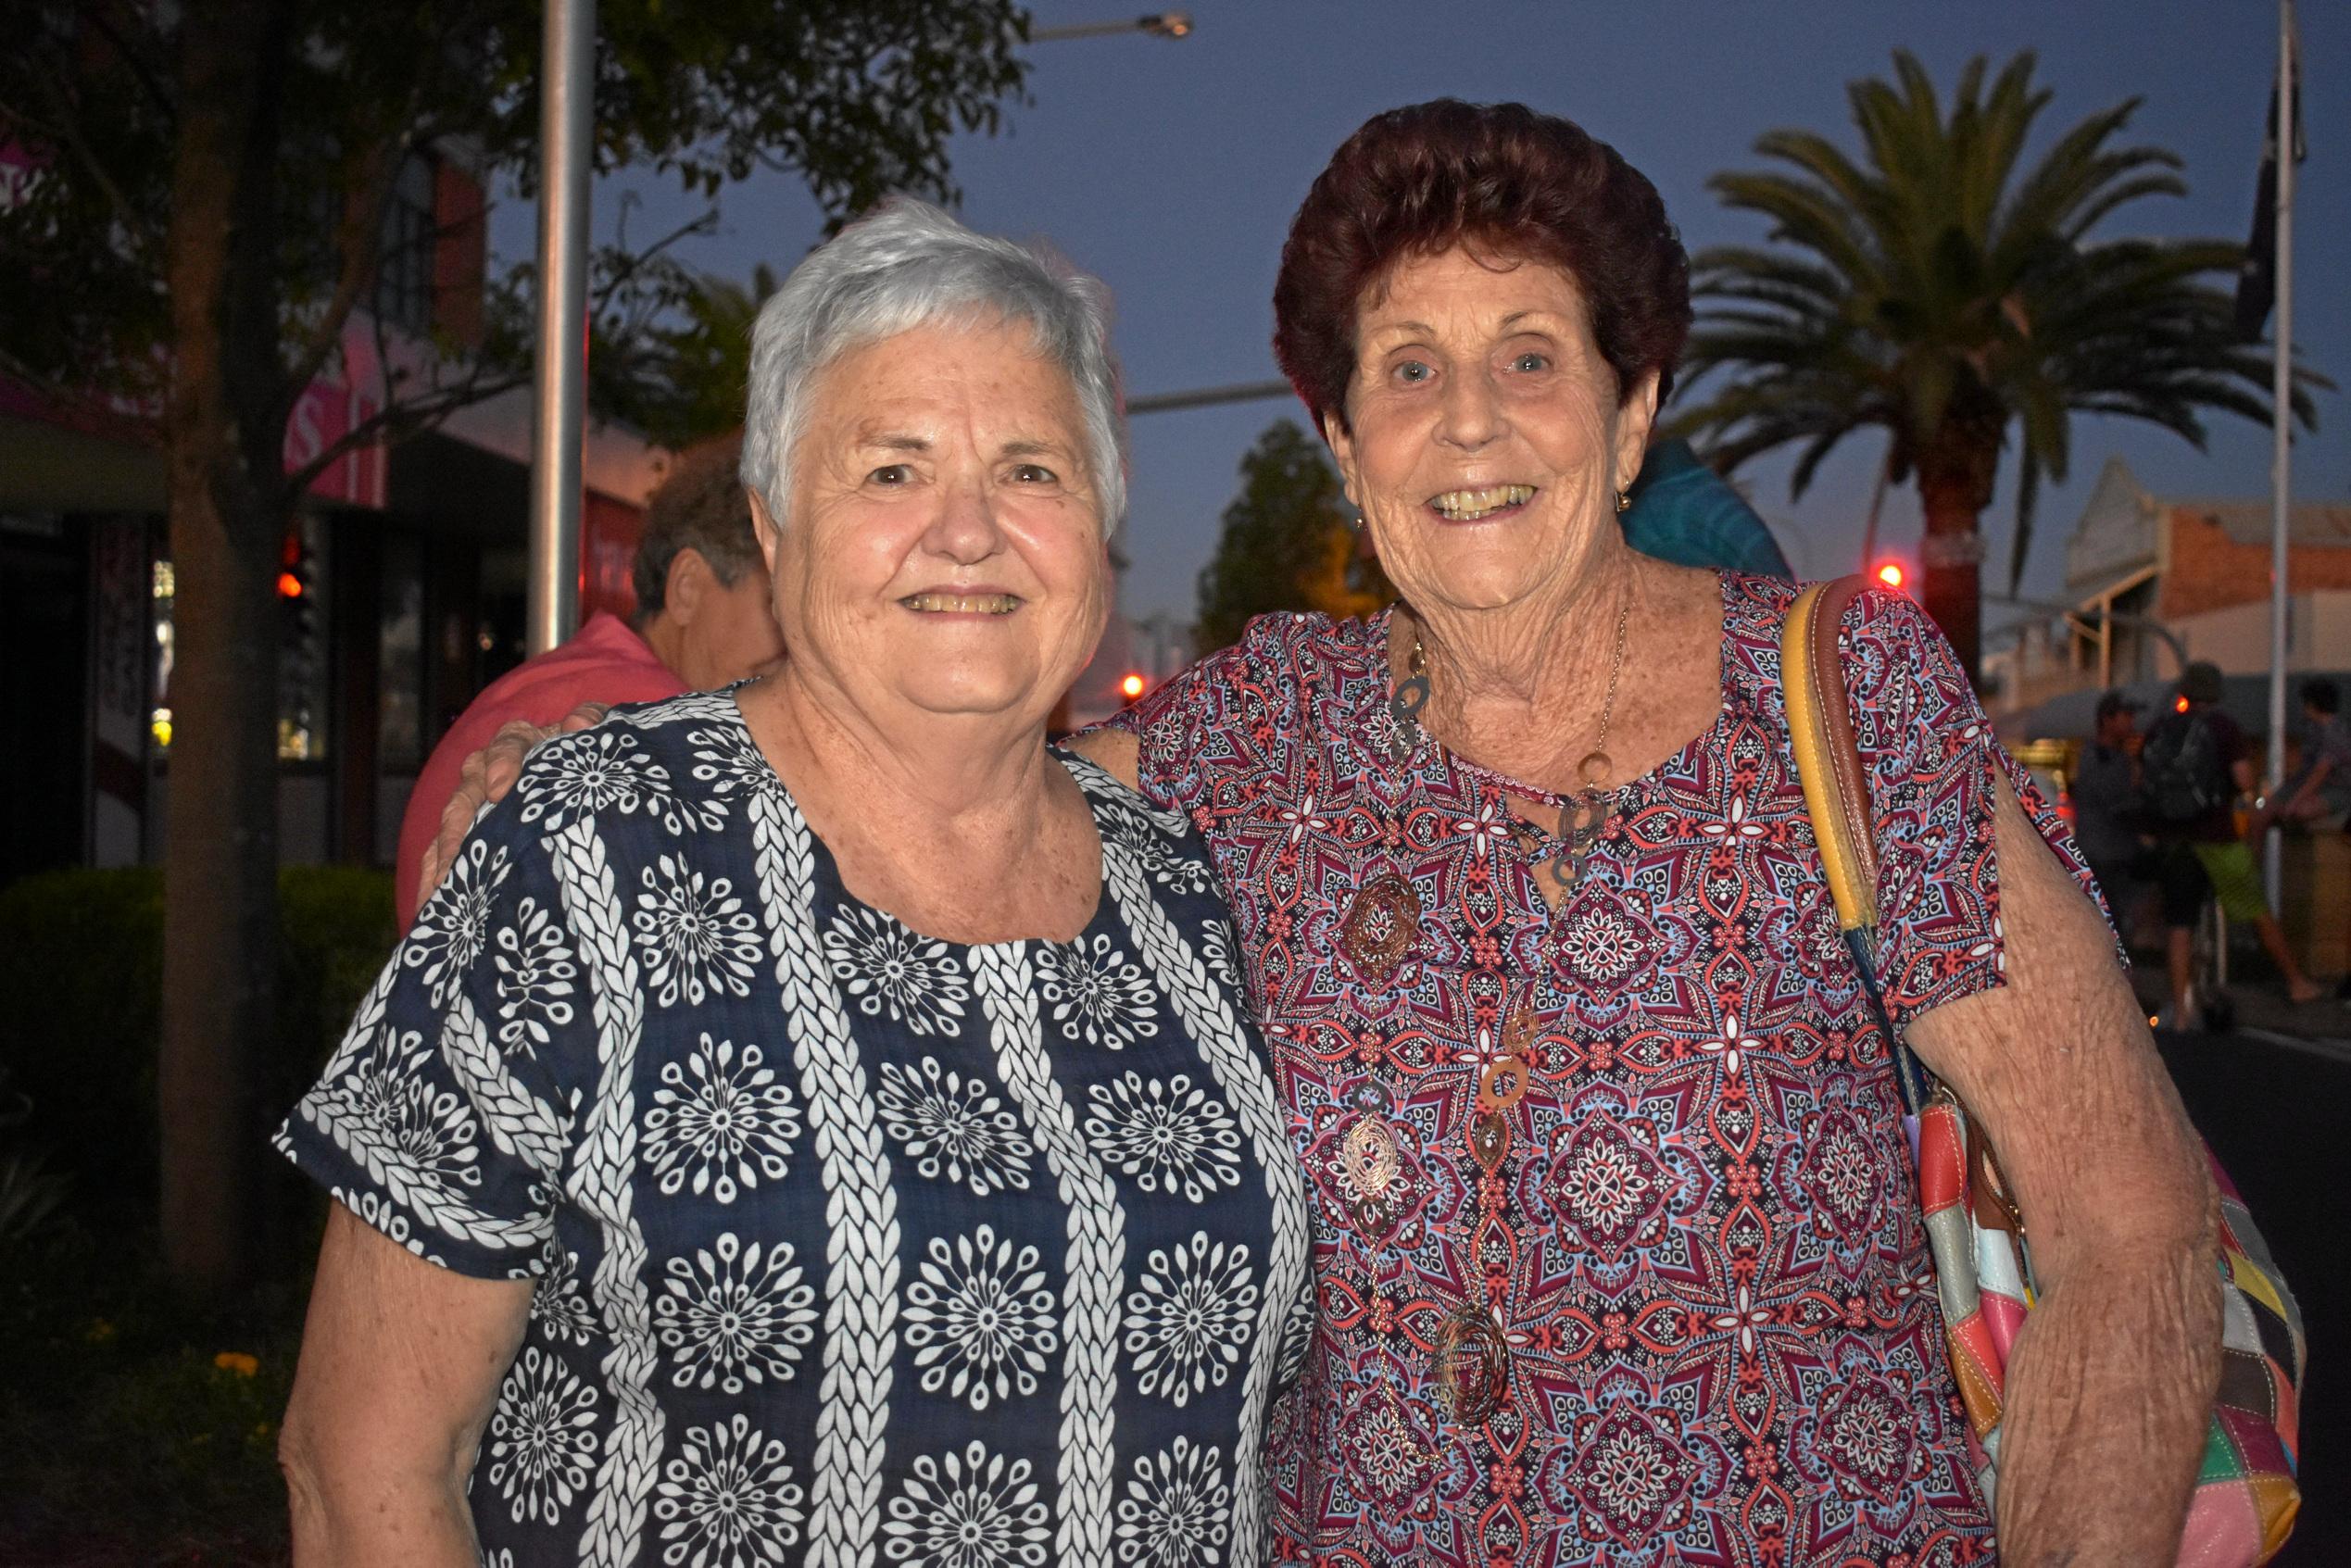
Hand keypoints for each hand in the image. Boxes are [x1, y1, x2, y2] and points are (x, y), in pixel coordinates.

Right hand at [413, 703, 606, 907]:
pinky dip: (437, 880)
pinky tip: (430, 907)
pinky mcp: (471, 836)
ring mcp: (476, 805)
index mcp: (520, 742)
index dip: (503, 762)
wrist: (583, 780)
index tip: (501, 788)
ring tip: (439, 888)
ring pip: (451, 829)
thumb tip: (577, 724)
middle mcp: (488, 771)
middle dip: (459, 825)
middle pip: (467, 793)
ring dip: (443, 858)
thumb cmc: (587, 752)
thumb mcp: (597, 733)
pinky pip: (446, 856)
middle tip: (457, 854)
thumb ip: (593, 720)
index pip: (508, 744)